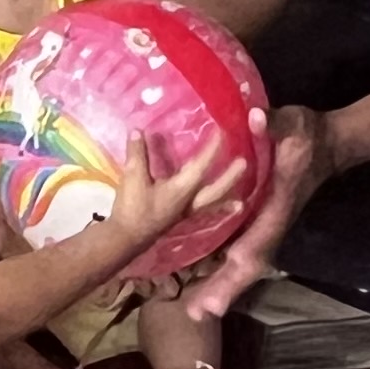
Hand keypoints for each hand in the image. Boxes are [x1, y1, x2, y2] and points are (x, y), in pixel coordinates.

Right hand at [103, 132, 252, 261]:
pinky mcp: (178, 218)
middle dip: (230, 175)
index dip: (212, 147)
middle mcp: (189, 201)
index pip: (202, 165)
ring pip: (211, 204)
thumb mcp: (133, 177)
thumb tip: (137, 131)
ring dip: (226, 200)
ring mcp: (185, 212)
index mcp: (182, 189)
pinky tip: (219, 214)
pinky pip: (201, 213)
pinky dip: (213, 211)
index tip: (222, 132)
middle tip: (244, 163)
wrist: (125, 238)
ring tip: (241, 202)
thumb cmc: (132, 208)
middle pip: (216, 189)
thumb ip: (137, 154)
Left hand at [183, 104, 327, 321]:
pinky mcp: (261, 221)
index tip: (222, 289)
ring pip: (245, 263)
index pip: (256, 243)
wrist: (329, 143)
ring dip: (223, 285)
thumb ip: (275, 123)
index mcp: (276, 207)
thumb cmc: (309, 135)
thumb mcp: (294, 124)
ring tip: (198, 310)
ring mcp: (267, 225)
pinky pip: (242, 251)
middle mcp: (272, 223)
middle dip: (225, 289)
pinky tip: (206, 280)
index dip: (237, 268)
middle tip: (199, 314)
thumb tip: (255, 120)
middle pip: (248, 265)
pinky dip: (226, 269)